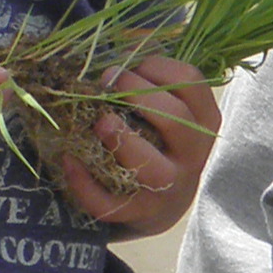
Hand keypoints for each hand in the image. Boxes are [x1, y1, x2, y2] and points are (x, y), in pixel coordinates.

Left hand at [42, 51, 218, 236]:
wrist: (164, 204)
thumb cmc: (161, 143)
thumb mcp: (170, 113)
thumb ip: (152, 85)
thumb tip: (117, 59)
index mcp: (203, 122)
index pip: (192, 83)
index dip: (158, 67)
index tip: (134, 65)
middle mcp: (192, 154)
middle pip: (177, 120)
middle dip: (140, 95)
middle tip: (110, 81)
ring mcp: (168, 187)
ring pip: (152, 168)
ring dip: (123, 140)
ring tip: (99, 121)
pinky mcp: (138, 212)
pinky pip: (111, 203)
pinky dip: (86, 184)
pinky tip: (69, 160)